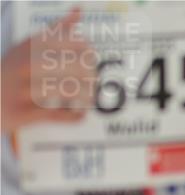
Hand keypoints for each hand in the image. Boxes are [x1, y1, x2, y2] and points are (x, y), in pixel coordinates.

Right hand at [2, 8, 94, 133]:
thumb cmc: (12, 71)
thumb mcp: (27, 46)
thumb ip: (56, 30)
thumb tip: (79, 10)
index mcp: (28, 47)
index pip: (64, 41)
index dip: (84, 49)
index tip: (91, 56)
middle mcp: (25, 65)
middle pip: (69, 66)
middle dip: (89, 73)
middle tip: (94, 79)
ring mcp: (22, 89)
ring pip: (65, 90)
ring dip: (84, 95)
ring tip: (90, 97)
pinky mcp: (22, 112)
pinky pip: (55, 114)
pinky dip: (73, 116)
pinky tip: (81, 114)